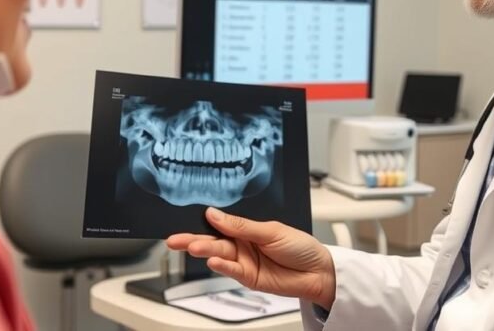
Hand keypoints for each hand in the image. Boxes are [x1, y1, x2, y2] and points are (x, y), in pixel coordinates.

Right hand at [166, 207, 336, 309]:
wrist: (319, 272)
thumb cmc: (300, 247)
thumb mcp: (271, 230)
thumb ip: (241, 226)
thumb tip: (214, 214)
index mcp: (247, 228)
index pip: (220, 223)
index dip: (202, 222)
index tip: (183, 218)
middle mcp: (242, 244)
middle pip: (213, 240)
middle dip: (193, 239)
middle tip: (174, 239)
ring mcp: (244, 262)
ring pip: (219, 255)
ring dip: (205, 251)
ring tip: (193, 247)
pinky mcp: (248, 278)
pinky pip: (231, 271)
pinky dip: (222, 266)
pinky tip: (213, 261)